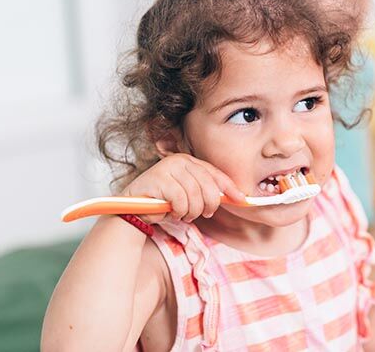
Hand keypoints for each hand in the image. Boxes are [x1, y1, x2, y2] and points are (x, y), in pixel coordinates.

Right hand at [122, 153, 244, 223]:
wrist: (133, 210)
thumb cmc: (163, 203)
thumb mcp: (189, 195)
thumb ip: (206, 192)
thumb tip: (235, 196)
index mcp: (188, 161)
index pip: (215, 174)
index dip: (230, 187)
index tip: (241, 199)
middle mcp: (179, 160)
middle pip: (209, 186)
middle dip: (209, 205)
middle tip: (203, 214)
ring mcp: (168, 168)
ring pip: (196, 196)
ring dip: (192, 211)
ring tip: (184, 214)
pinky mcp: (159, 178)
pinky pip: (181, 201)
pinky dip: (180, 211)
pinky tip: (173, 212)